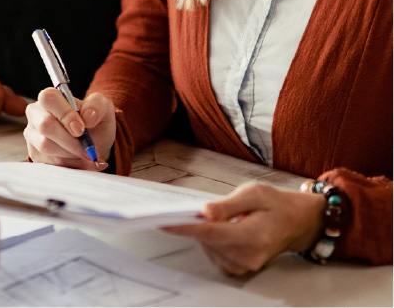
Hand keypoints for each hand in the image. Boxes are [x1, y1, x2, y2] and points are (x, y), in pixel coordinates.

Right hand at [24, 88, 115, 169]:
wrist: (94, 142)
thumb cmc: (94, 121)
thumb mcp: (103, 108)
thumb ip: (97, 105)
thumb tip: (88, 116)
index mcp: (50, 97)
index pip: (49, 99)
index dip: (65, 114)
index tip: (81, 130)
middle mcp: (37, 114)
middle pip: (45, 125)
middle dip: (70, 141)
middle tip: (87, 149)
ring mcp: (33, 135)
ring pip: (46, 146)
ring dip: (71, 154)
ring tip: (87, 155)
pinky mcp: (35, 154)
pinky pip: (49, 162)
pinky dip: (71, 165)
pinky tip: (83, 163)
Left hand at [165, 181, 325, 275]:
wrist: (295, 222)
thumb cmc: (275, 205)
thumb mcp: (253, 192)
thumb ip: (227, 204)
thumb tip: (205, 213)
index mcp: (253, 236)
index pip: (211, 233)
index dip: (186, 227)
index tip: (166, 223)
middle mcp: (248, 256)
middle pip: (208, 241)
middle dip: (199, 224)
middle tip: (204, 207)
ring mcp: (244, 265)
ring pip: (209, 248)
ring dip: (208, 232)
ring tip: (226, 217)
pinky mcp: (239, 269)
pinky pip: (215, 254)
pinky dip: (213, 241)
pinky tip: (225, 229)